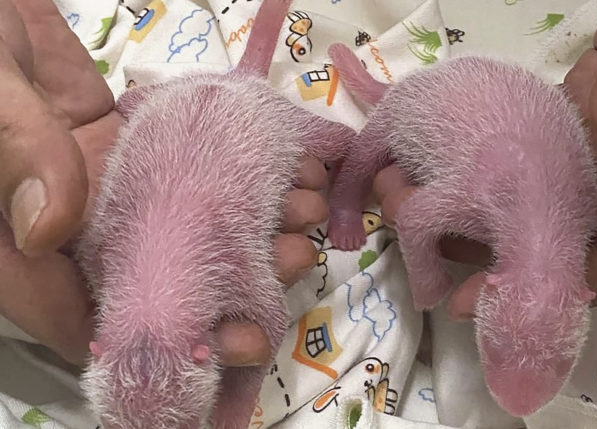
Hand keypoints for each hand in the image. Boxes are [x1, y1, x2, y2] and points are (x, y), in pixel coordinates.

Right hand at [0, 0, 325, 365]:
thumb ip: (17, 156)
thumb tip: (51, 229)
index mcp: (15, 244)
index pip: (82, 316)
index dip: (157, 337)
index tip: (229, 335)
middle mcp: (68, 227)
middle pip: (156, 276)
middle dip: (232, 280)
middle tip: (292, 257)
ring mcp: (106, 186)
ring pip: (186, 226)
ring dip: (253, 224)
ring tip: (304, 208)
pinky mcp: (132, 150)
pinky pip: (195, 173)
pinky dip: (244, 175)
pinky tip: (289, 170)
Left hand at [373, 0, 596, 317]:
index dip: (552, 284)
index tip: (479, 292)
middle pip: (567, 235)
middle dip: (493, 244)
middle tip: (414, 232)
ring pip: (542, 188)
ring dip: (479, 195)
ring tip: (404, 191)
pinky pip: (539, 135)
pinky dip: (491, 144)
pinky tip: (438, 148)